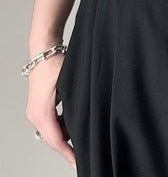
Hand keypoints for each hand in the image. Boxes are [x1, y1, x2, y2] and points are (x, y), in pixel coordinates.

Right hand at [25, 52, 75, 169]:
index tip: (78, 162)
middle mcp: (35, 115)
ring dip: (66, 135)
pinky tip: (73, 123)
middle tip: (83, 154)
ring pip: (52, 131)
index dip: (68, 153)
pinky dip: (62, 126)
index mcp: (42, 113)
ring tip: (83, 138)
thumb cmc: (56, 63)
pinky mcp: (39, 106)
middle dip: (68, 148)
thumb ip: (75, 106)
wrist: (44, 51)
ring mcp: (35, 111)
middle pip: (53, 139)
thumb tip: (86, 120)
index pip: (56, 140)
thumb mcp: (70, 85)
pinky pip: (50, 123)